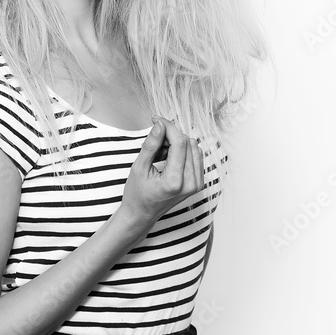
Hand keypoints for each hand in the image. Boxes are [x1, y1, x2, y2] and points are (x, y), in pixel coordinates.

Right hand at [119, 116, 205, 231]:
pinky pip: (195, 156)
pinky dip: (182, 151)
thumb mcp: (139, 168)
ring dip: (177, 143)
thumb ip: (151, 145)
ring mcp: (196, 184)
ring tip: (159, 153)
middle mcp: (190, 184)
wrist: (141, 215)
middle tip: (154, 140)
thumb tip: (160, 125)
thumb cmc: (137, 194)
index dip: (168, 127)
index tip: (155, 120)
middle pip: (188, 143)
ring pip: (194, 147)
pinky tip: (168, 158)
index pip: (180, 143)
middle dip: (171, 135)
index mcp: (175, 182)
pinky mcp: (198, 183)